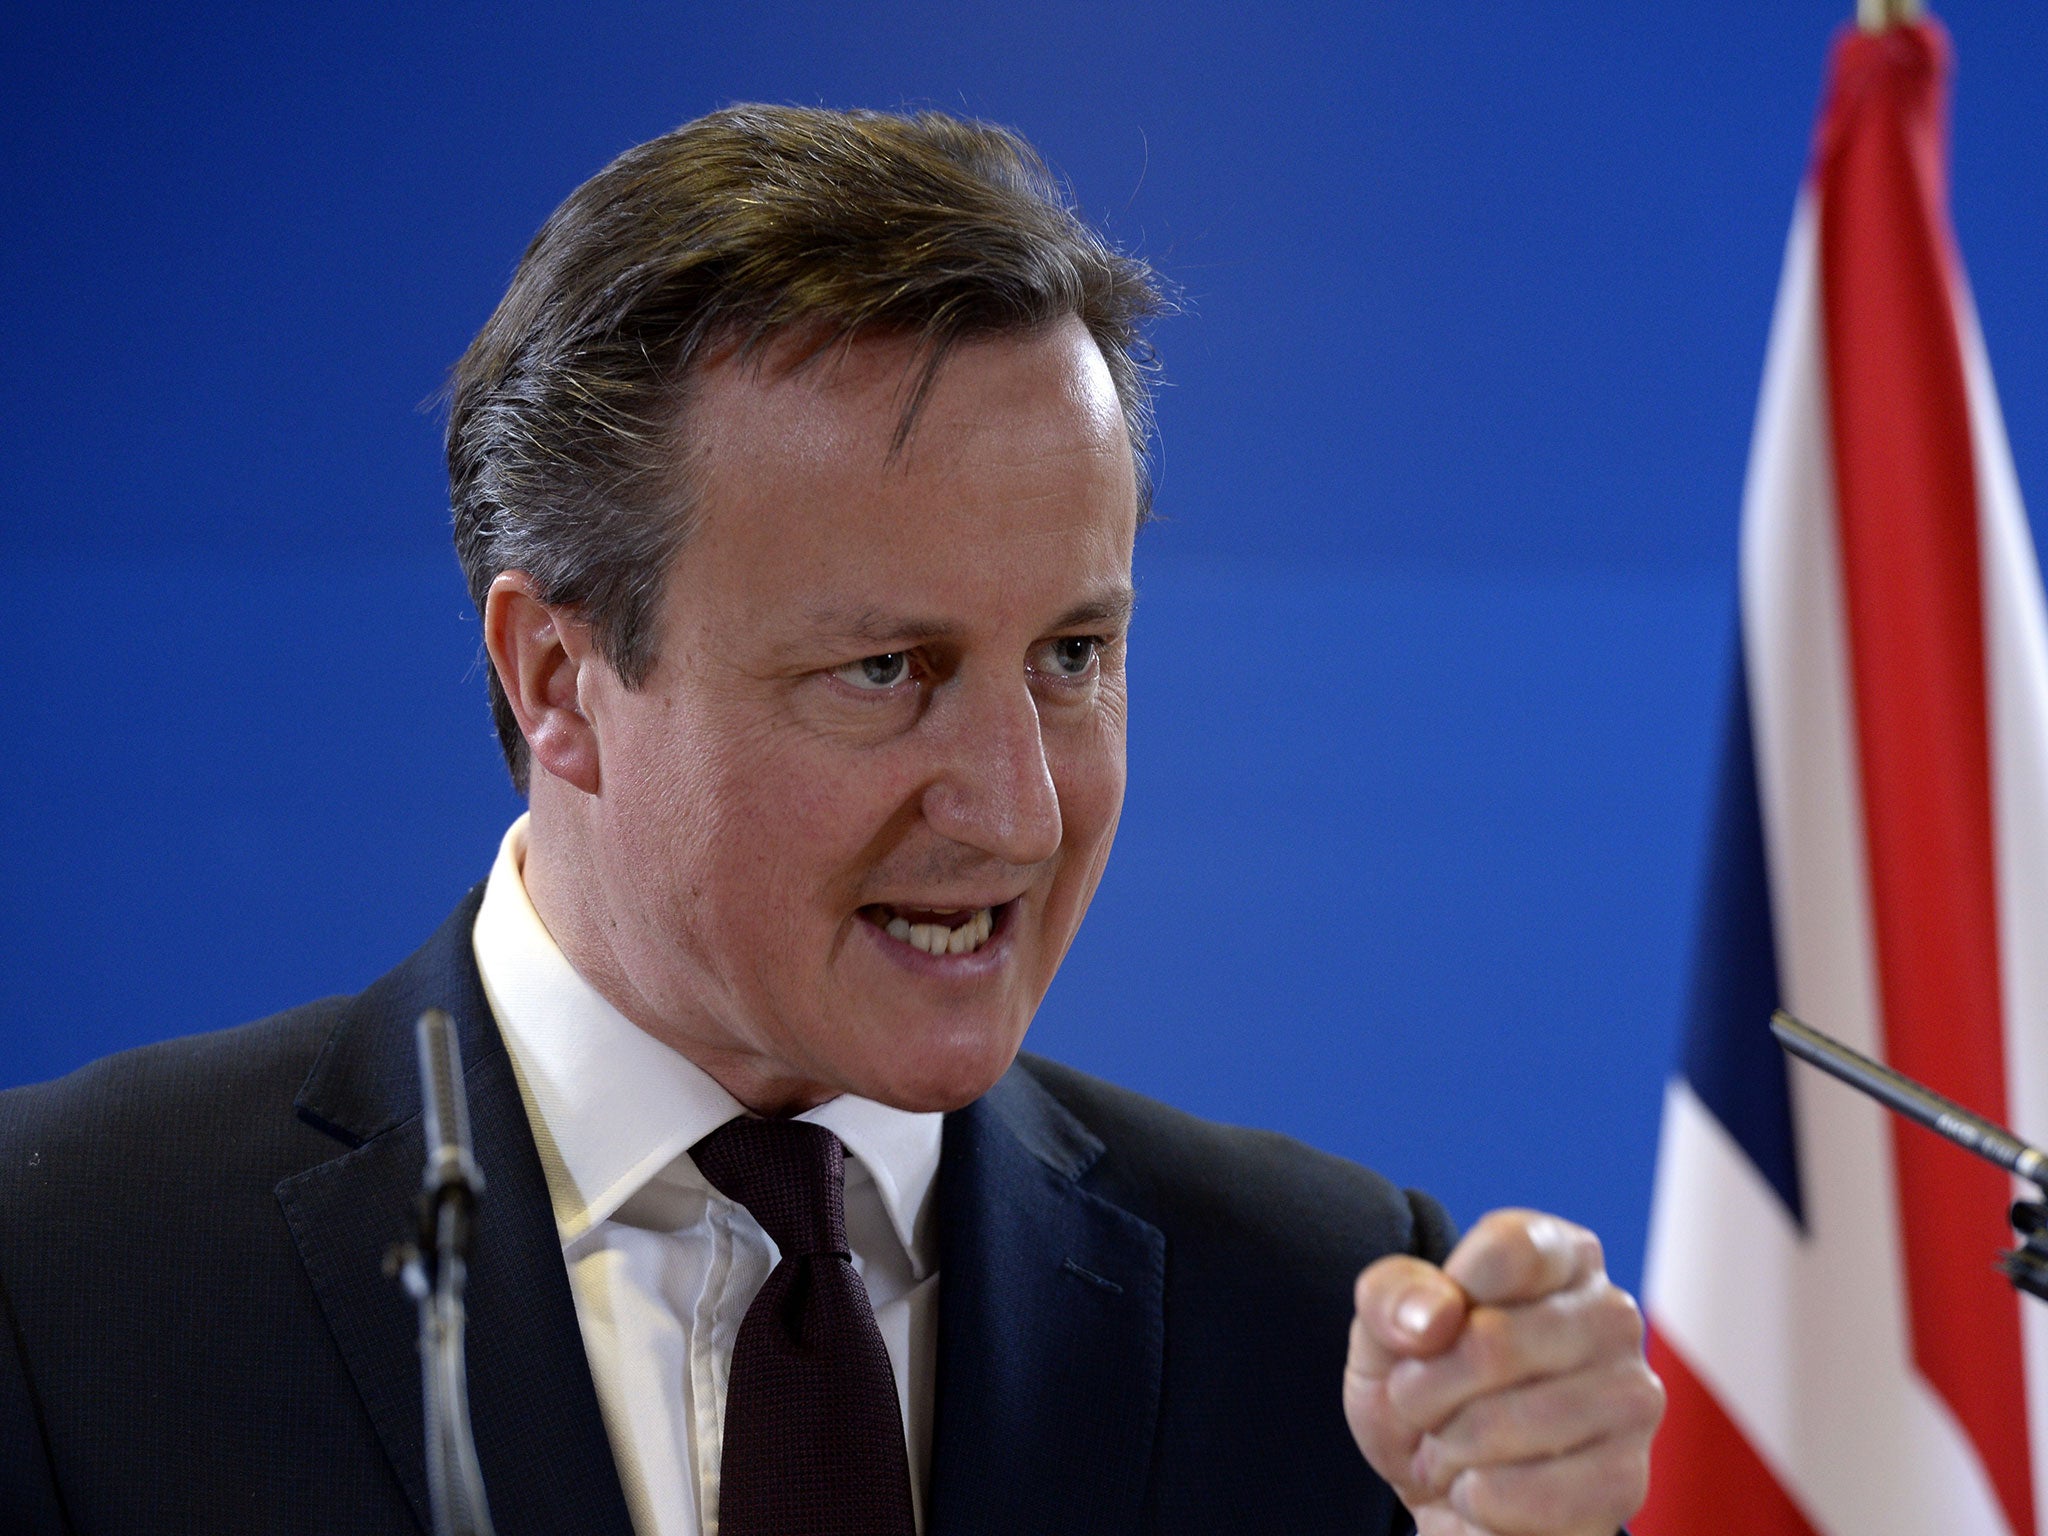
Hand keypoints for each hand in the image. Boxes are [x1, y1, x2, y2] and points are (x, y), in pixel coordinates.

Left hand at [1343, 1209, 1662, 1535]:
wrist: (1441, 1485)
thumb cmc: (1422, 1386)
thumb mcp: (1383, 1330)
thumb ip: (1391, 1297)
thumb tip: (1435, 1316)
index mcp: (1562, 1255)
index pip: (1510, 1249)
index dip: (1444, 1299)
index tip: (1428, 1330)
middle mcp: (1613, 1316)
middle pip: (1490, 1342)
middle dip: (1424, 1390)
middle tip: (1423, 1406)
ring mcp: (1632, 1398)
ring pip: (1500, 1424)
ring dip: (1446, 1449)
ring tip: (1454, 1446)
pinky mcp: (1628, 1480)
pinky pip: (1526, 1495)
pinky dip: (1478, 1500)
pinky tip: (1484, 1488)